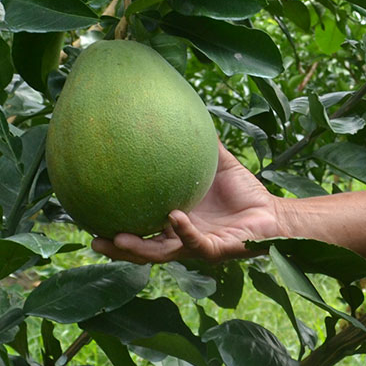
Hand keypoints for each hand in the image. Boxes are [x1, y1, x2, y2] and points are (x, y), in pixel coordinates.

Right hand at [92, 141, 283, 263]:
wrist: (273, 214)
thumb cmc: (246, 193)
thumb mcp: (219, 164)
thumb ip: (202, 143)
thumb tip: (186, 111)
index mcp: (176, 220)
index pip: (140, 227)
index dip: (117, 225)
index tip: (92, 215)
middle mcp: (181, 237)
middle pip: (142, 248)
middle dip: (118, 247)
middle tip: (93, 239)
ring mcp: (196, 246)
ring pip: (161, 254)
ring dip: (139, 248)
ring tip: (118, 238)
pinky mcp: (215, 250)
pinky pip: (194, 242)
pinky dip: (183, 230)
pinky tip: (173, 216)